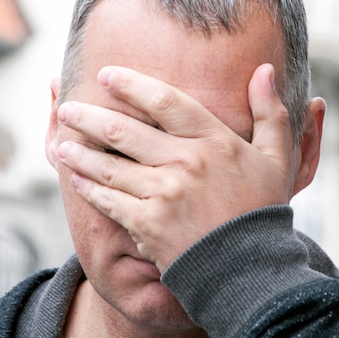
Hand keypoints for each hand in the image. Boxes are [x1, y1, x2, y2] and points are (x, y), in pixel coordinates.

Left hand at [56, 64, 294, 271]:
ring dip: (79, 153)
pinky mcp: (147, 224)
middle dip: (88, 116)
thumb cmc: (262, 210)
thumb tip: (264, 68)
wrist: (252, 269)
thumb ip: (270, 111)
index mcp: (213, 139)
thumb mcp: (277, 157)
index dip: (130, 84)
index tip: (106, 75)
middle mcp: (184, 161)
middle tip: (68, 109)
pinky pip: (108, 200)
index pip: (163, 100)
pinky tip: (74, 178)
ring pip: (108, 165)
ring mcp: (163, 193)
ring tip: (62, 143)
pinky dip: (88, 188)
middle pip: (123, 130)